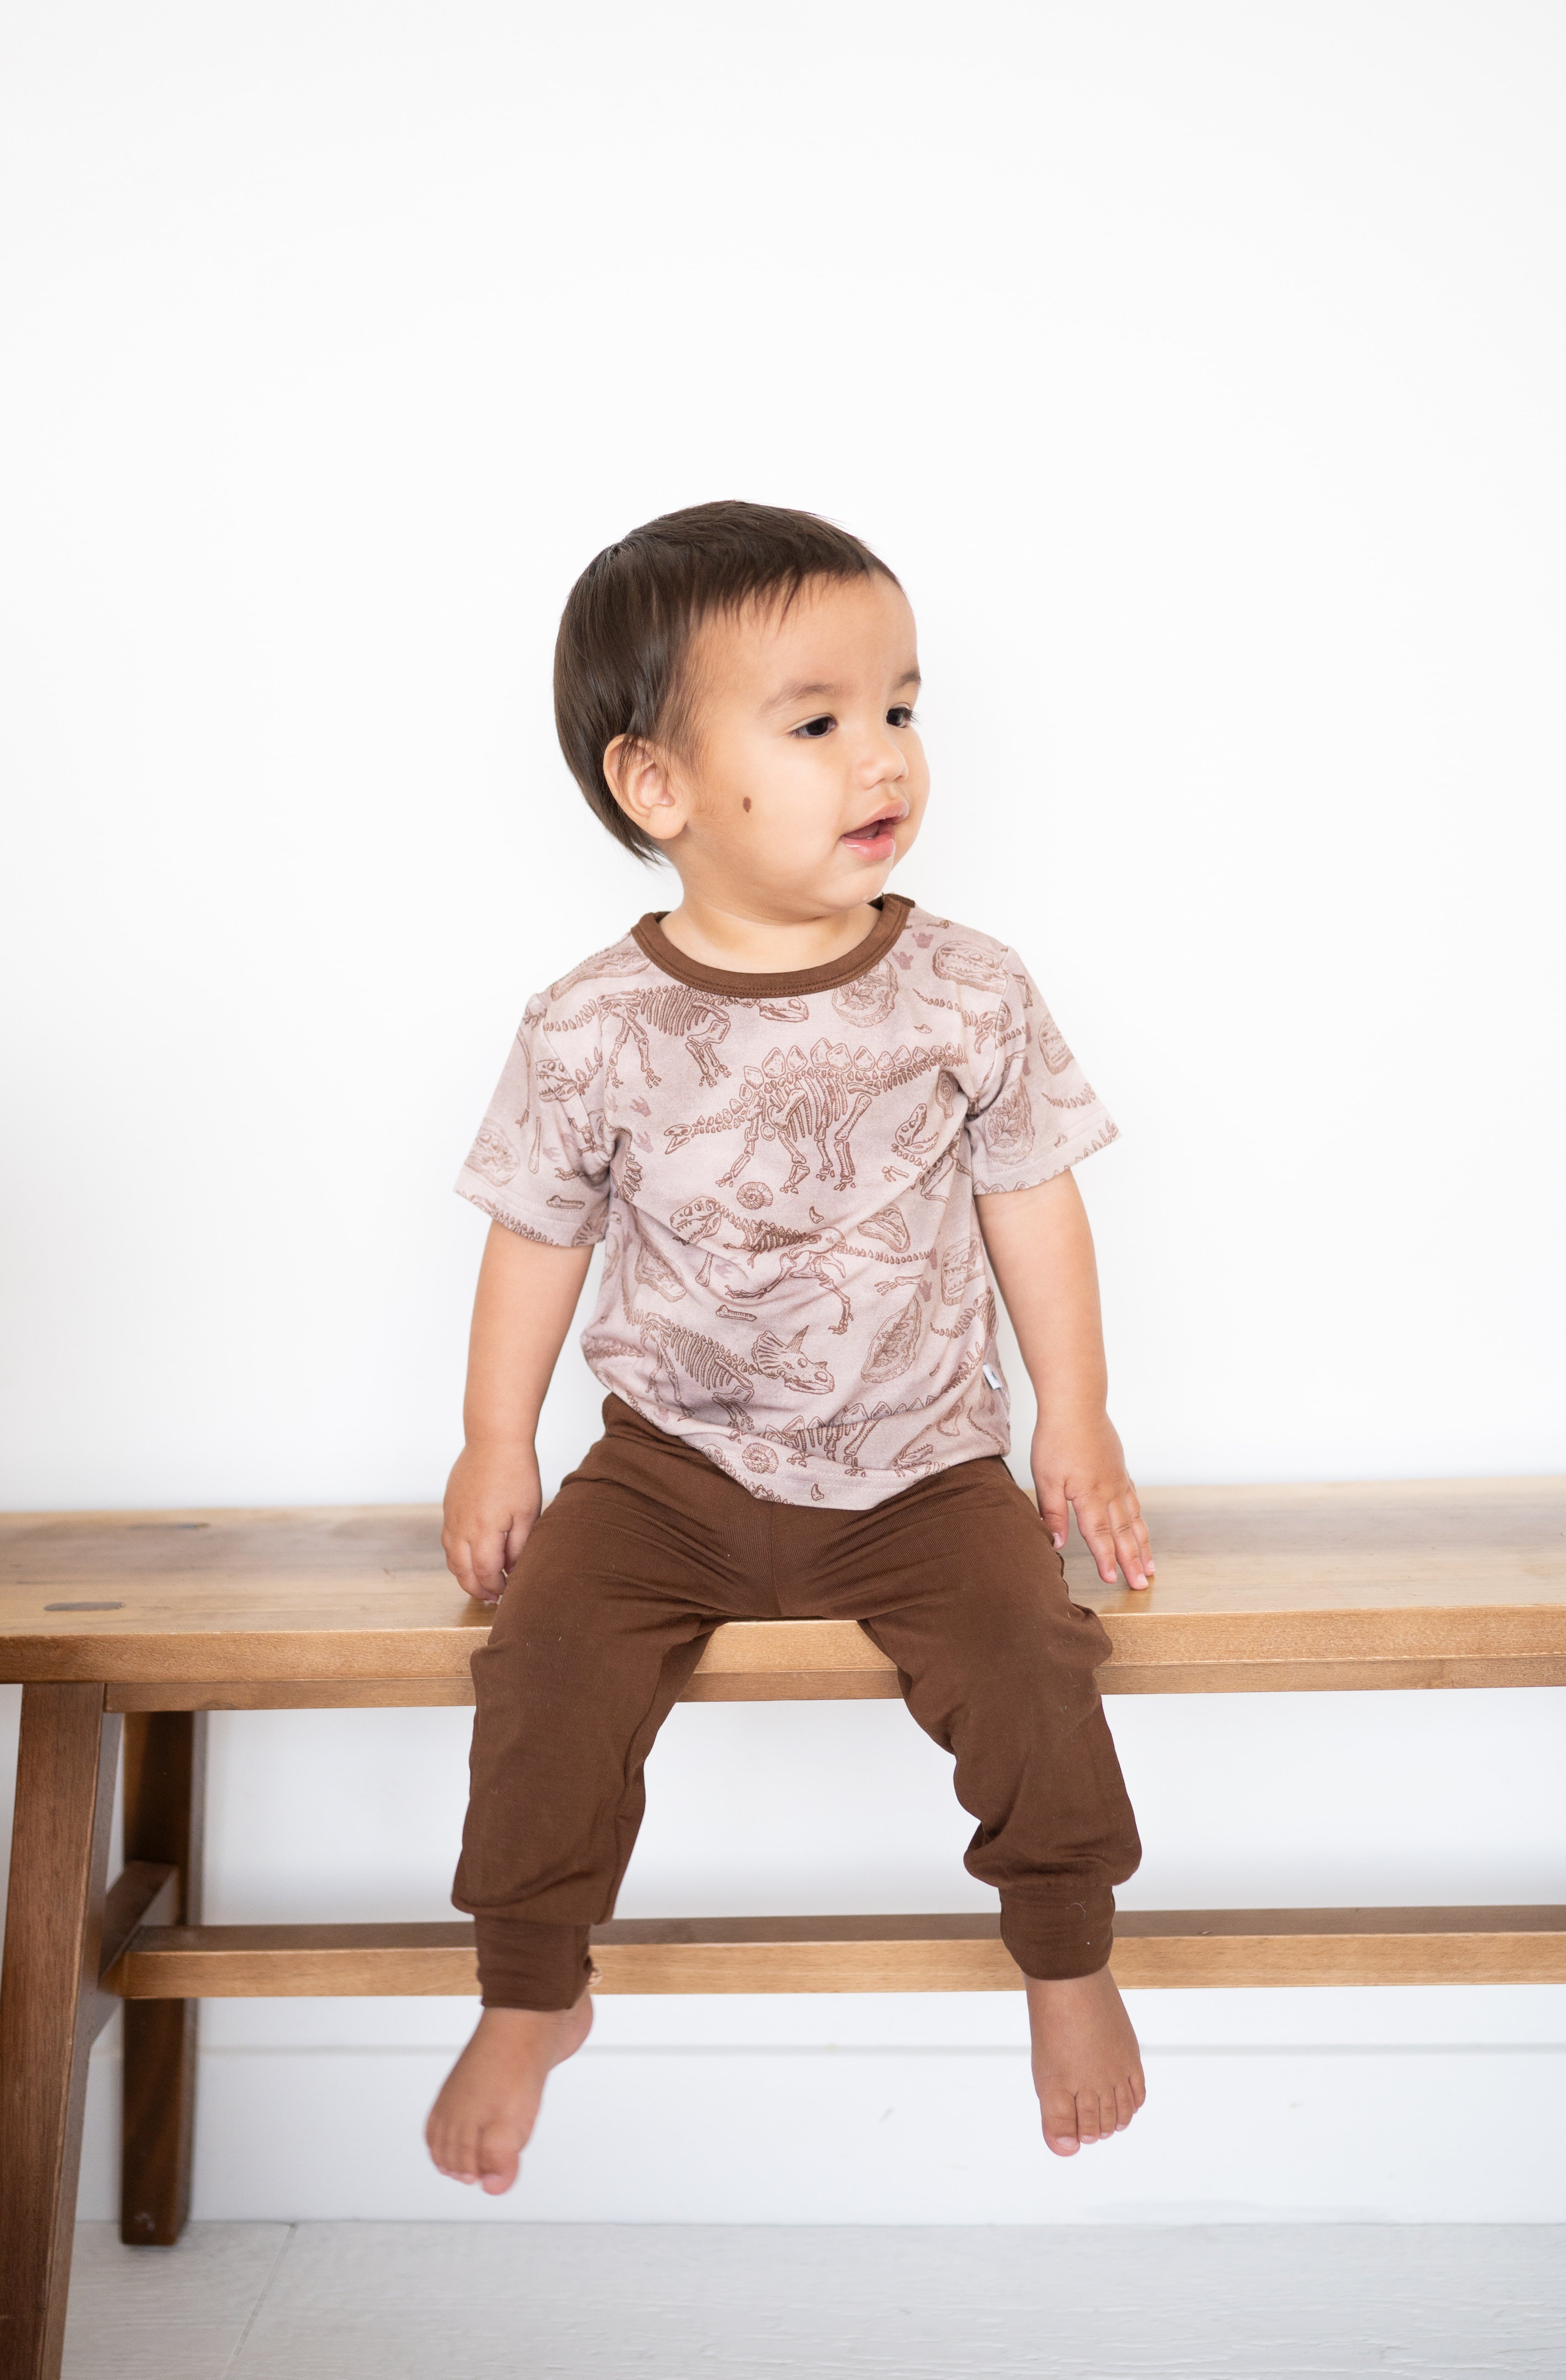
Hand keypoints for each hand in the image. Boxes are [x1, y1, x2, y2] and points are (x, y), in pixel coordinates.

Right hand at [442, 1440, 542, 1604]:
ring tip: (480, 1583)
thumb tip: (512, 1570)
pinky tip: (469, 1556)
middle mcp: (462, 1528)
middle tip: (492, 1599)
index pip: (485, 1573)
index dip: (496, 1587)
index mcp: (483, 1532)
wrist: (494, 1440)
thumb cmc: (516, 1473)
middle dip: (477, 1589)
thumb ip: (518, 1546)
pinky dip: (456, 1556)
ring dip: (464, 1576)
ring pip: (451, 1558)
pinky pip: (447, 1540)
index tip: (507, 1593)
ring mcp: (452, 1517)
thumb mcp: (528, 1513)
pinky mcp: (449, 1506)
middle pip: (462, 1572)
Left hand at [1031, 1411, 1154, 1592]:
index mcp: (1090, 1497)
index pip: (1099, 1537)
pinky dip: (1139, 1518)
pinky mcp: (1119, 1468)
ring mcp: (1118, 1479)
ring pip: (1133, 1519)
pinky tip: (1139, 1525)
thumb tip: (1057, 1544)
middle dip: (1132, 1561)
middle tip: (1142, 1584)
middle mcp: (1110, 1491)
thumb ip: (1053, 1514)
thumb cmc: (1056, 1439)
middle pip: (1123, 1533)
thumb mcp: (1046, 1479)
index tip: (1113, 1581)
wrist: (1076, 1404)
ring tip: (1150, 1565)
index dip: (1106, 1561)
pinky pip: (1133, 1500)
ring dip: (1142, 1544)